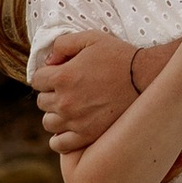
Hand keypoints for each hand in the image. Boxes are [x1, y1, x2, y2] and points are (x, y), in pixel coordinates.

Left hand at [32, 31, 133, 153]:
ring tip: (70, 107)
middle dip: (51, 93)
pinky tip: (70, 126)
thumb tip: (48, 61)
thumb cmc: (119, 56)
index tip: (58, 74)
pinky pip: (59, 144)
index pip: (36, 80)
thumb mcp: (91, 38)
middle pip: (41, 101)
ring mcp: (75, 121)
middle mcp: (65, 101)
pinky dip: (59, 137)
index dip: (46, 74)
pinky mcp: (86, 135)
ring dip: (55, 114)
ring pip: (48, 122)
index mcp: (62, 77)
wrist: (145, 79)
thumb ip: (63, 44)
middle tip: (68, 89)